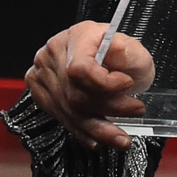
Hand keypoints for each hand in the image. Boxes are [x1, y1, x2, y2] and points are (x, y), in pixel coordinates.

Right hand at [25, 21, 152, 148]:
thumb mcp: (134, 50)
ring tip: (121, 138)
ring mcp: (44, 73)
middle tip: (135, 110)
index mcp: (78, 36)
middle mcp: (55, 53)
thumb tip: (117, 49)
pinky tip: (98, 139)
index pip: (80, 67)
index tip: (127, 84)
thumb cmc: (120, 56)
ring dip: (98, 129)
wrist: (108, 62)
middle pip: (75, 92)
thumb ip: (128, 51)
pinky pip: (62, 118)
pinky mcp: (42, 93)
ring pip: (69, 110)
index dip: (104, 83)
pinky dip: (83, 132)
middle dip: (109, 108)